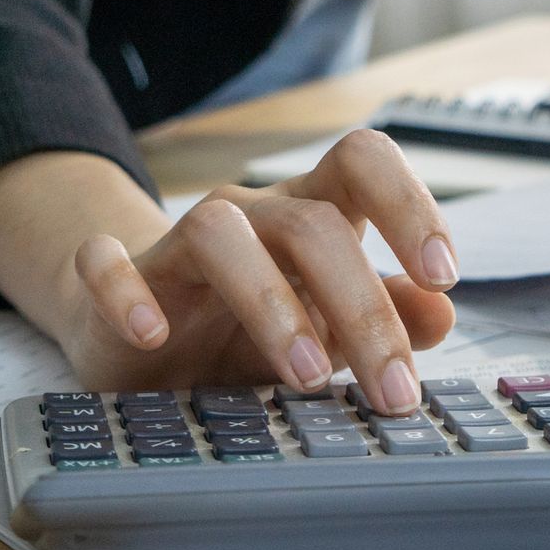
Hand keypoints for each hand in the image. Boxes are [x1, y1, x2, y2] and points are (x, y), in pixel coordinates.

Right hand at [60, 129, 456, 411]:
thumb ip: (388, 314)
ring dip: (269, 301)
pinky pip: (105, 264)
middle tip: (392, 388)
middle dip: (361, 307)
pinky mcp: (112, 278)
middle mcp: (252, 214)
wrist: (141, 334)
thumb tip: (443, 314)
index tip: (444, 275)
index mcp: (313, 211)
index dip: (408, 203)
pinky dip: (125, 292)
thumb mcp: (328, 325)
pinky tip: (153, 335)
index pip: (364, 161)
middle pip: (312, 224)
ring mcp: (179, 242)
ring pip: (219, 231)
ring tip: (308, 375)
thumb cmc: (251, 324)